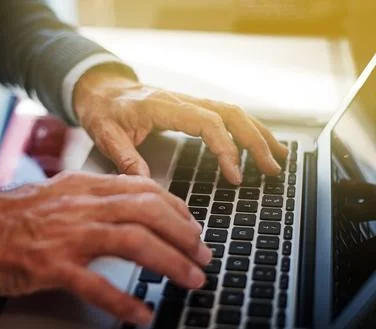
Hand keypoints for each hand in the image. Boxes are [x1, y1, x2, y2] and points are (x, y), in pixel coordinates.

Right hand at [0, 171, 211, 324]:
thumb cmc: (15, 216)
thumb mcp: (61, 194)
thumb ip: (97, 197)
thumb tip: (135, 206)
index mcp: (86, 186)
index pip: (145, 190)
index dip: (177, 209)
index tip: (193, 227)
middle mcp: (83, 205)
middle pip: (149, 212)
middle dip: (184, 235)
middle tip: (202, 256)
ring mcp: (69, 235)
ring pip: (134, 242)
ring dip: (170, 263)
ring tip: (190, 280)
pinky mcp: (52, 266)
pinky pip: (98, 285)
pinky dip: (125, 302)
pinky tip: (142, 315)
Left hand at [74, 70, 287, 183]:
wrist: (102, 90)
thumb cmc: (104, 111)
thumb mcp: (106, 135)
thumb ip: (125, 158)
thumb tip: (146, 184)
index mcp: (163, 107)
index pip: (207, 124)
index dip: (226, 148)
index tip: (235, 175)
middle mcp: (182, 101)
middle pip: (230, 114)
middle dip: (255, 141)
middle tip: (271, 169)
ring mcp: (189, 102)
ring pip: (233, 112)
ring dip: (258, 133)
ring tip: (279, 155)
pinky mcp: (191, 108)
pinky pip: (225, 114)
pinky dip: (246, 128)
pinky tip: (258, 142)